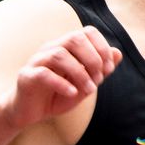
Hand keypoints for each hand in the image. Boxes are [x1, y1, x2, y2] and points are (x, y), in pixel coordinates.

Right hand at [0, 28, 121, 130]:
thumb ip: (100, 70)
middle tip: (99, 79)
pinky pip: (44, 74)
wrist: (30, 113)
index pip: (87, 32)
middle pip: (74, 38)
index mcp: (66, 47)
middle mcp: (51, 48)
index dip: (102, 47)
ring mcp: (37, 61)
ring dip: (80, 73)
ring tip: (89, 89)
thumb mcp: (85, 84)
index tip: (109, 69)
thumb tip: (118, 53)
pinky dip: (62, 83)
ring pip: (59, 54)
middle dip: (93, 58)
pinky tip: (72, 93)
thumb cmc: (58, 95)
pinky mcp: (26, 76)